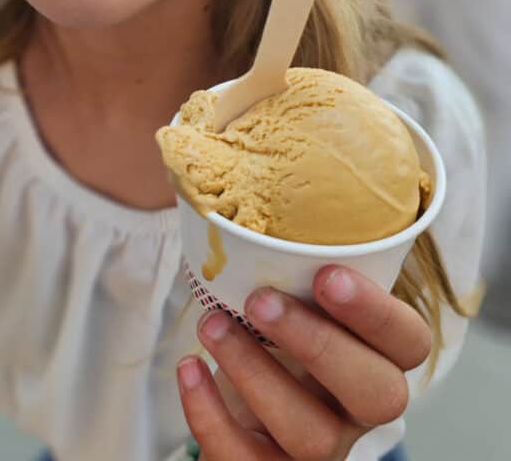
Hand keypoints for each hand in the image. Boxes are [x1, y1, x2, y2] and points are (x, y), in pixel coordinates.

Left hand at [176, 265, 430, 459]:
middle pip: (376, 395)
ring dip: (253, 373)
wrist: (243, 391)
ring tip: (210, 324)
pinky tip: (189, 368)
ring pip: (310, 435)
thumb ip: (292, 251)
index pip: (409, 342)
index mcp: (379, 353)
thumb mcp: (295, 288)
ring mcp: (322, 445)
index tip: (327, 274)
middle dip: (318, 344)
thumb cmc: (277, 322)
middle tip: (261, 301)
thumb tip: (237, 165)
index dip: (376, 313)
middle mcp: (360, 405)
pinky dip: (210, 417)